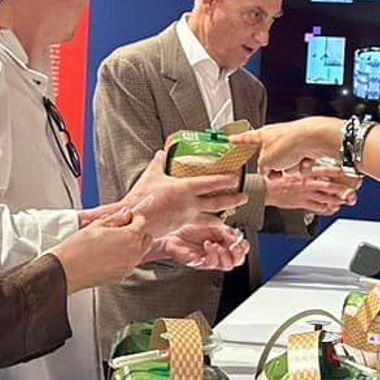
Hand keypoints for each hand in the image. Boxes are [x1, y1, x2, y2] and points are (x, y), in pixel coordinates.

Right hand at [53, 210, 152, 293]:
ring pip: (140, 253)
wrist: (67, 270)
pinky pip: (130, 264)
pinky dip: (125, 258)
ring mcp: (128, 267)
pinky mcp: (121, 276)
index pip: (142, 222)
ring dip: (133, 245)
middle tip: (123, 228)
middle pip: (147, 239)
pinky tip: (109, 255)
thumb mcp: (97, 225)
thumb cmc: (78, 249)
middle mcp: (133, 254)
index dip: (135, 218)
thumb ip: (116, 218)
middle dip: (138, 232)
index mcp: (129, 237)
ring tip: (113, 242)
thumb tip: (125, 214)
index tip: (127, 217)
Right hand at [123, 140, 247, 235]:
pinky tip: (211, 222)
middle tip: (244, 197)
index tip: (235, 177)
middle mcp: (190, 204)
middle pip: (218, 203)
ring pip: (211, 217)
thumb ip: (159, 163)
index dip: (225, 180)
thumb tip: (162, 153)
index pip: (211, 183)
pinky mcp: (182, 226)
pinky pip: (199, 223)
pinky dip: (207, 222)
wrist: (135, 221)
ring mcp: (187, 217)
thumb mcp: (151, 175)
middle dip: (233, 200)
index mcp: (184, 189)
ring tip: (230, 214)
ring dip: (223, 216)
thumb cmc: (142, 198)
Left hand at [147, 218, 246, 270]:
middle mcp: (217, 252)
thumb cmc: (187, 225)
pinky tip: (208, 245)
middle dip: (238, 254)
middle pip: (236, 261)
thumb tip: (237, 236)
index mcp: (222, 242)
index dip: (244, 247)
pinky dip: (212, 254)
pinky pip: (210, 263)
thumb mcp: (211, 223)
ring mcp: (208, 258)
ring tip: (218, 245)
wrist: (169, 228)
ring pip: (226, 265)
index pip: (240, 250)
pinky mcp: (198, 262)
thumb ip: (225, 230)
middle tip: (234, 246)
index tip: (242, 241)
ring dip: (225, 254)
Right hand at [230, 118, 342, 173]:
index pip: (245, 138)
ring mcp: (291, 142)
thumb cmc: (290, 143)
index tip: (230, 139)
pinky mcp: (305, 147)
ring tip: (294, 166)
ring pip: (286, 163)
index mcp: (263, 135)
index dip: (237, 140)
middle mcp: (276, 137)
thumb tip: (266, 171)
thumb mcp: (266, 162)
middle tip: (275, 171)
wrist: (315, 139)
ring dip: (290, 168)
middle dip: (274, 168)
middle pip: (270, 157)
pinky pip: (300, 163)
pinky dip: (303, 166)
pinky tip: (305, 164)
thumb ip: (262, 168)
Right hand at [263, 163, 359, 216]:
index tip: (350, 170)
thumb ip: (304, 164)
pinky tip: (333, 208)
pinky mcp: (301, 203)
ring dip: (338, 199)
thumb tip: (314, 159)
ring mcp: (305, 194)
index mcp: (304, 171)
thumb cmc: (276, 176)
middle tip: (355, 188)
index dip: (339, 171)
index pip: (325, 170)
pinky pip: (317, 207)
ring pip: (326, 197)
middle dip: (343, 188)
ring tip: (348, 199)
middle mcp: (307, 183)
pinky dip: (326, 208)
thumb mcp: (290, 164)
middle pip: (329, 185)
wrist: (263, 189)